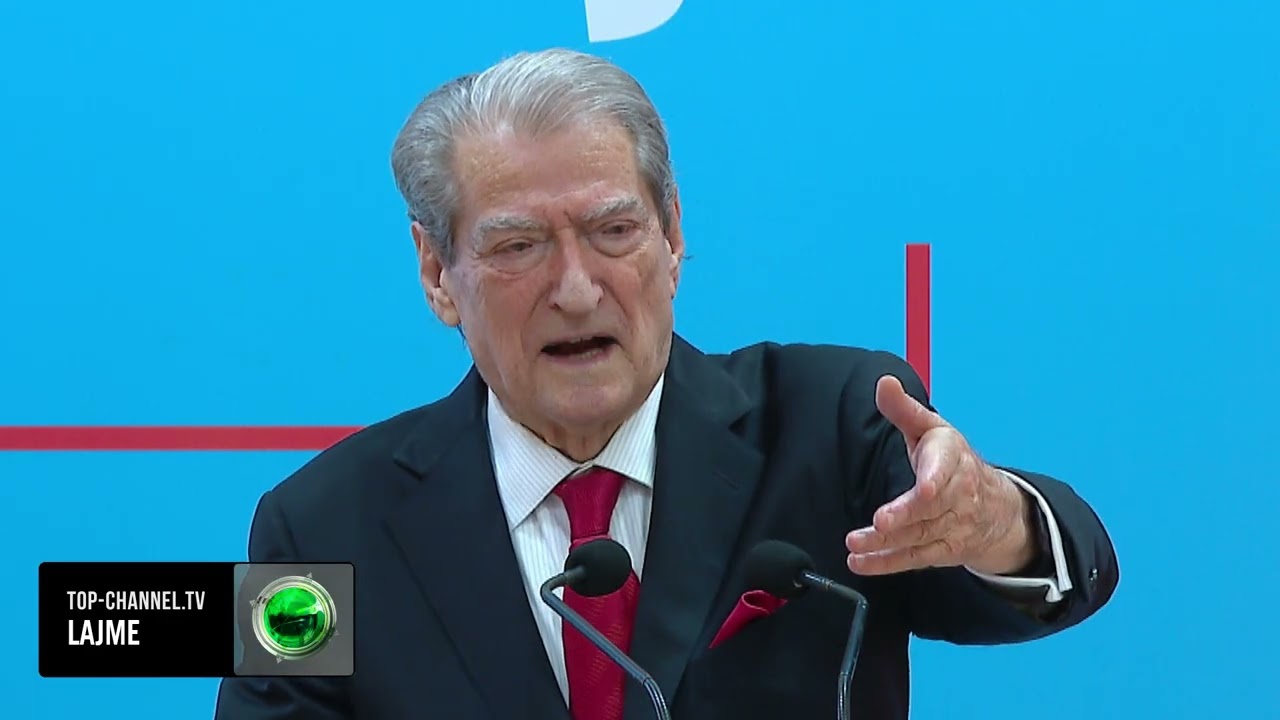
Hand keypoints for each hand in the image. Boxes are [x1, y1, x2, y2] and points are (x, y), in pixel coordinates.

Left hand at [844, 375, 1034, 575]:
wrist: (996, 506)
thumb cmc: (952, 460)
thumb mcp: (932, 429)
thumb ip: (904, 410)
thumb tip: (884, 383)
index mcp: (952, 460)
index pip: (946, 471)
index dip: (935, 482)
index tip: (924, 490)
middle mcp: (956, 496)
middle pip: (930, 510)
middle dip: (905, 517)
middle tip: (879, 523)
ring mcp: (951, 526)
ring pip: (920, 537)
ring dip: (887, 544)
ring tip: (855, 545)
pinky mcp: (942, 550)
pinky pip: (914, 559)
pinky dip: (887, 564)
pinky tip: (860, 563)